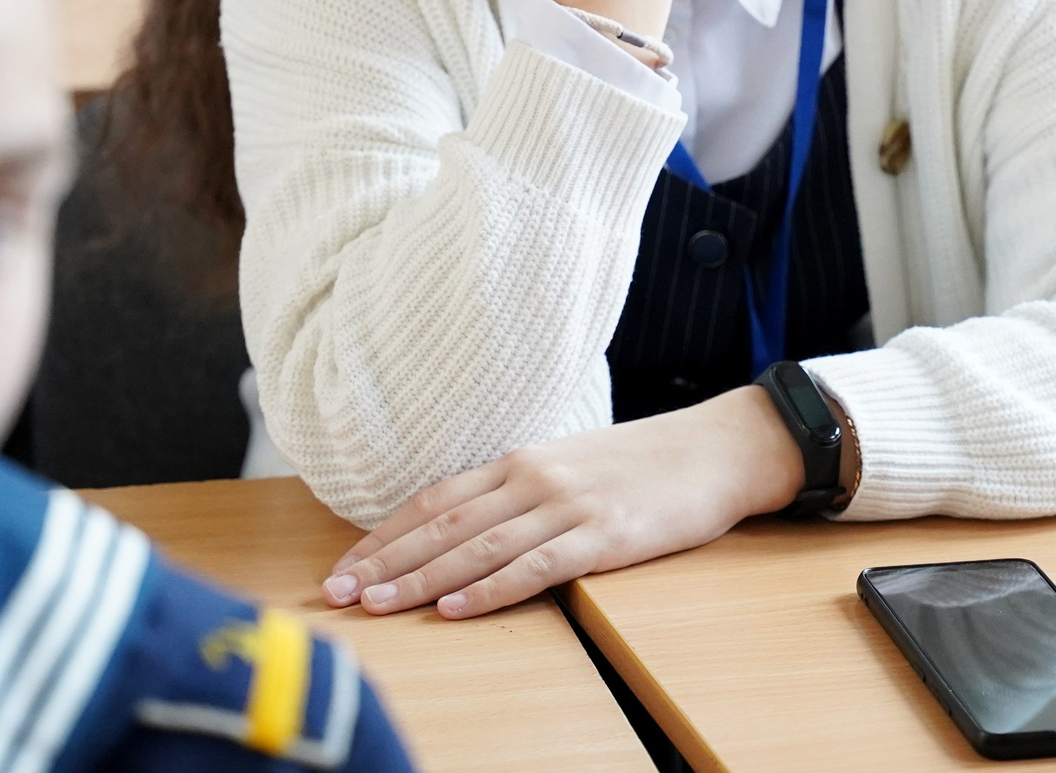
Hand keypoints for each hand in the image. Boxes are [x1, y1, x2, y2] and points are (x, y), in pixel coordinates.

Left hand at [320, 386, 803, 618]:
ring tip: (377, 604)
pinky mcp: (604, 535)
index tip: (345, 563)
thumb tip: (466, 524)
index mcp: (522, 460)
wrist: (717, 448)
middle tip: (337, 591)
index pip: (436, 498)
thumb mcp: (571, 463)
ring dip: (421, 578)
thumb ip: (520, 490)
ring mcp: (569, 505)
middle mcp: (535, 478)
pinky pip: (536, 566)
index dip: (385, 533)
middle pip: (444, 523)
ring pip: (478, 546)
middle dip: (385, 560)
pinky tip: (456, 607)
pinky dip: (490, 588)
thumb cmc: (646, 462)